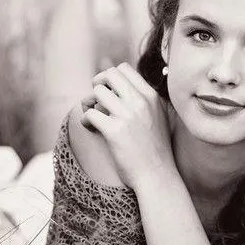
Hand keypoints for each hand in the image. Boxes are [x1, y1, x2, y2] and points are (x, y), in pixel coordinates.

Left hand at [80, 62, 174, 190]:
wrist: (158, 175)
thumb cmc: (155, 149)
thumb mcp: (159, 117)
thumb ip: (144, 100)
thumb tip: (120, 88)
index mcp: (151, 96)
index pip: (124, 69)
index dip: (111, 78)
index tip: (108, 91)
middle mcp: (140, 102)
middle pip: (109, 74)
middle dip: (98, 83)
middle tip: (96, 99)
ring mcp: (127, 116)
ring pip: (97, 91)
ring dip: (89, 102)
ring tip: (93, 117)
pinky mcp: (114, 131)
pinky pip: (90, 113)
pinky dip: (85, 120)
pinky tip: (91, 129)